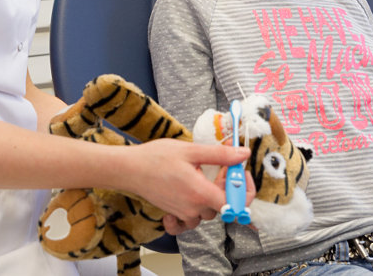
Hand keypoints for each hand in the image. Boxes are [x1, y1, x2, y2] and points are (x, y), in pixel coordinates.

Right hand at [122, 140, 249, 233]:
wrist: (129, 169)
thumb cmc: (156, 157)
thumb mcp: (191, 150)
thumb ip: (220, 155)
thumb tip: (243, 154)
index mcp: (200, 193)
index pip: (235, 203)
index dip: (244, 190)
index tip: (240, 173)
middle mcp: (193, 208)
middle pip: (223, 206)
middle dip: (227, 187)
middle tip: (220, 167)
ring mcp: (183, 213)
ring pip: (209, 212)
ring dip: (212, 196)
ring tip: (204, 175)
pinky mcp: (174, 214)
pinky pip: (191, 221)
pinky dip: (195, 212)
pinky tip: (191, 197)